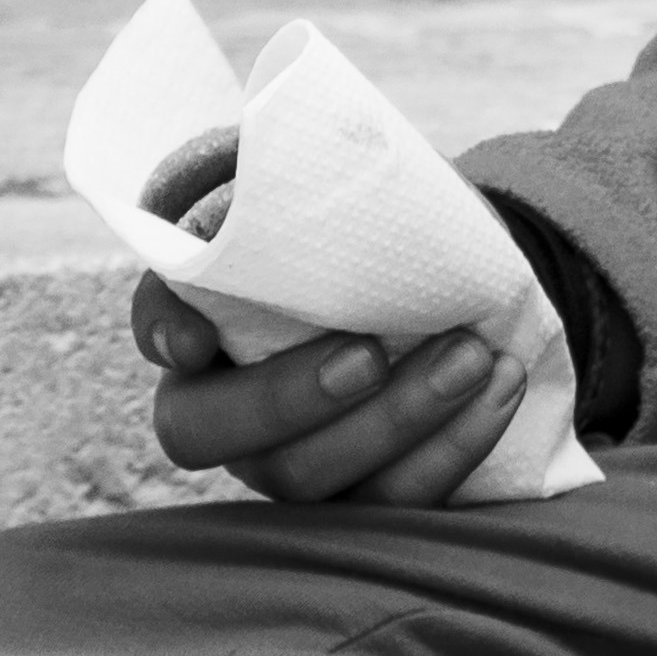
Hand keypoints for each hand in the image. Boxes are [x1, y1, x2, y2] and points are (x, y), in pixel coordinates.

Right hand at [123, 126, 545, 504]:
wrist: (461, 271)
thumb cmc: (373, 218)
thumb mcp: (331, 176)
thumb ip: (285, 167)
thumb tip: (261, 153)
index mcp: (204, 315)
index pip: (156, 323)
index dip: (164, 331)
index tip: (196, 335)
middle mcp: (227, 405)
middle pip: (214, 433)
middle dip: (291, 398)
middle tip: (370, 352)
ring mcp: (293, 461)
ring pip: (313, 480)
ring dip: (397, 421)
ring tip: (473, 356)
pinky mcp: (366, 493)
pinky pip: (395, 502)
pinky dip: (453, 448)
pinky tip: (500, 387)